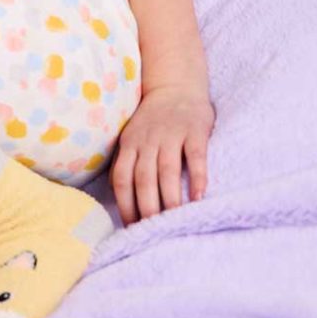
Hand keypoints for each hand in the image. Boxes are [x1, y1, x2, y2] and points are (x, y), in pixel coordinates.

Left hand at [109, 84, 215, 226]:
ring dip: (170, 197)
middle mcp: (148, 140)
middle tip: (152, 230)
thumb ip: (124, 162)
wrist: (175, 87)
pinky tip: (199, 197)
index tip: (131, 226)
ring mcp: (171, 135)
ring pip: (167, 170)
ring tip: (174, 221)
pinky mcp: (195, 132)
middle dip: (146, 207)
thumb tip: (117, 195)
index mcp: (130, 144)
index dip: (125, 203)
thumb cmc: (152, 121)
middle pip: (143, 178)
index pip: (122, 178)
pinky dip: (197, 177)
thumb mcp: (131, 137)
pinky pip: (195, 156)